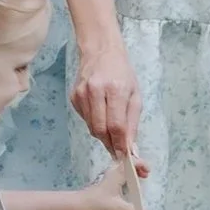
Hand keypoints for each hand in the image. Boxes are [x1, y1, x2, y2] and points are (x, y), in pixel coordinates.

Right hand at [71, 41, 142, 158]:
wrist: (100, 52)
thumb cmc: (122, 73)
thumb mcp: (135, 95)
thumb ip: (132, 122)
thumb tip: (130, 146)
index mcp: (115, 89)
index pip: (116, 125)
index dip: (120, 144)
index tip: (126, 156)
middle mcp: (96, 91)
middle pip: (101, 129)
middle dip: (111, 144)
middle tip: (119, 152)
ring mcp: (81, 94)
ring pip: (92, 127)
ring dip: (103, 136)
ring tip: (113, 133)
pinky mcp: (73, 97)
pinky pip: (85, 120)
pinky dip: (95, 124)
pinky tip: (101, 114)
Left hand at [81, 153, 150, 209]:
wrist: (82, 203)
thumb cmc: (98, 202)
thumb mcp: (118, 208)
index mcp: (118, 173)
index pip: (133, 161)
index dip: (143, 164)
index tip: (148, 172)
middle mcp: (114, 170)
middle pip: (130, 161)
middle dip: (140, 167)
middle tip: (145, 176)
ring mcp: (110, 173)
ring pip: (125, 166)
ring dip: (134, 170)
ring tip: (140, 179)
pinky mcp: (108, 178)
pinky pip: (121, 171)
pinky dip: (128, 174)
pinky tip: (130, 184)